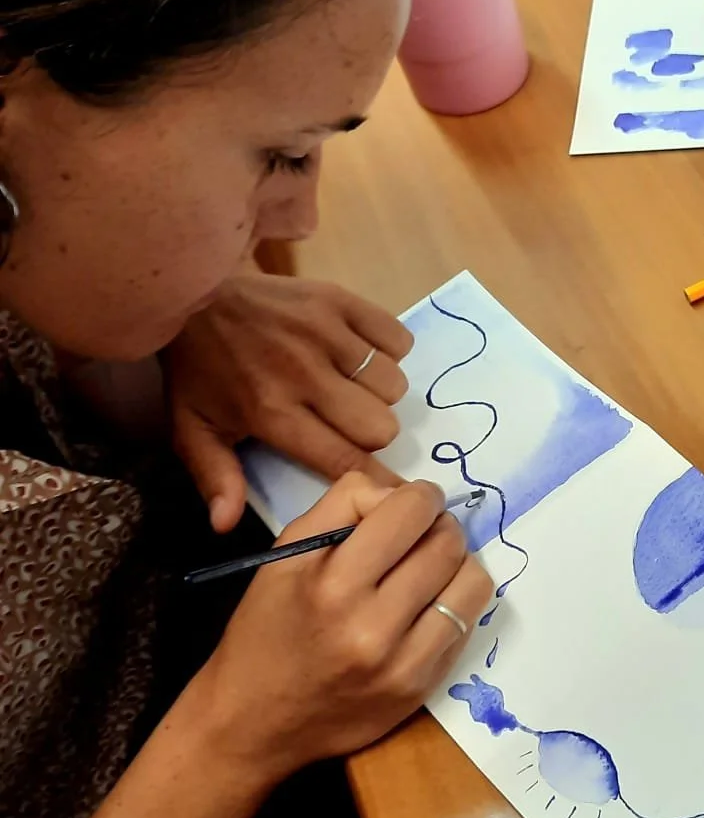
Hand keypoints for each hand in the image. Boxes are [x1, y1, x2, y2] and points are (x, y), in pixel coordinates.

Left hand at [165, 275, 412, 533]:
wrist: (197, 292)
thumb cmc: (201, 368)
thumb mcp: (192, 428)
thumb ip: (215, 477)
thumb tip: (225, 525)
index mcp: (272, 412)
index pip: (342, 459)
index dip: (375, 481)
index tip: (393, 490)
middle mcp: (305, 373)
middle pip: (380, 426)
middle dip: (372, 434)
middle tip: (350, 424)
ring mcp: (327, 333)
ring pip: (393, 385)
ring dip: (379, 393)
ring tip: (353, 387)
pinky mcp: (341, 301)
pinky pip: (397, 339)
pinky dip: (389, 352)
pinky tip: (362, 355)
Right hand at [197, 473, 493, 779]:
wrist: (253, 723)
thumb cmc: (265, 630)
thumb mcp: (286, 554)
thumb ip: (344, 505)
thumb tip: (401, 492)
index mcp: (333, 583)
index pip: (410, 512)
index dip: (420, 496)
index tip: (414, 503)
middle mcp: (372, 625)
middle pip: (447, 543)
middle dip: (439, 526)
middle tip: (421, 534)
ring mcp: (402, 663)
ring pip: (472, 582)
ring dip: (456, 564)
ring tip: (429, 568)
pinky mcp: (420, 689)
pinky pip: (466, 625)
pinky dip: (453, 605)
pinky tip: (426, 606)